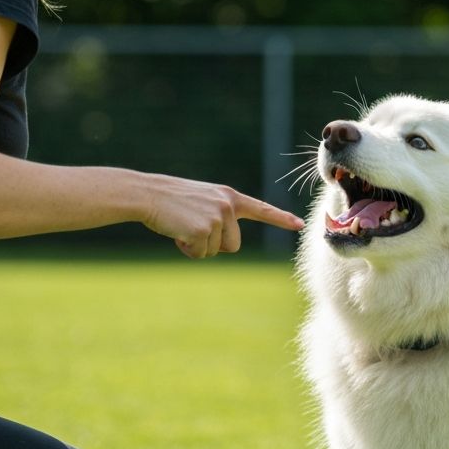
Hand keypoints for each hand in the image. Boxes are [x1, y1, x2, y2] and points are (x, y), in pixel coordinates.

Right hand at [143, 176, 303, 258]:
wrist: (148, 194)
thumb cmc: (171, 200)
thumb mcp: (203, 201)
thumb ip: (221, 215)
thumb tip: (227, 243)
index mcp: (230, 197)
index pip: (261, 209)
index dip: (281, 219)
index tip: (300, 224)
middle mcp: (228, 206)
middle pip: (233, 245)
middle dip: (214, 246)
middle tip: (192, 228)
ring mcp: (217, 217)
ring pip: (217, 251)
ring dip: (199, 247)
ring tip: (183, 227)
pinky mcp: (203, 229)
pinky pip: (201, 254)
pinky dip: (187, 249)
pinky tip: (177, 232)